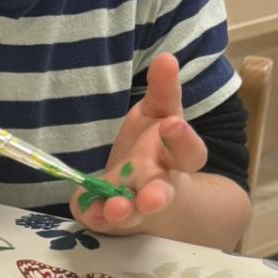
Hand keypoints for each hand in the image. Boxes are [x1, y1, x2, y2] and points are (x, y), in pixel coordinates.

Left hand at [69, 53, 207, 232]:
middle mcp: (160, 185)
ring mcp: (136, 206)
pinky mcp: (110, 217)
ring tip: (115, 208)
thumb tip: (167, 57)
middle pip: (163, 192)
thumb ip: (164, 89)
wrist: (144, 190)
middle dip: (156, 195)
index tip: (172, 125)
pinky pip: (103, 220)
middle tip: (151, 198)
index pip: (189, 151)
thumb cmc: (153, 144)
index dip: (182, 139)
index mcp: (177, 157)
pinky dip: (96, 217)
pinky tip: (88, 213)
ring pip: (134, 212)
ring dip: (124, 211)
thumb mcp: (160, 112)